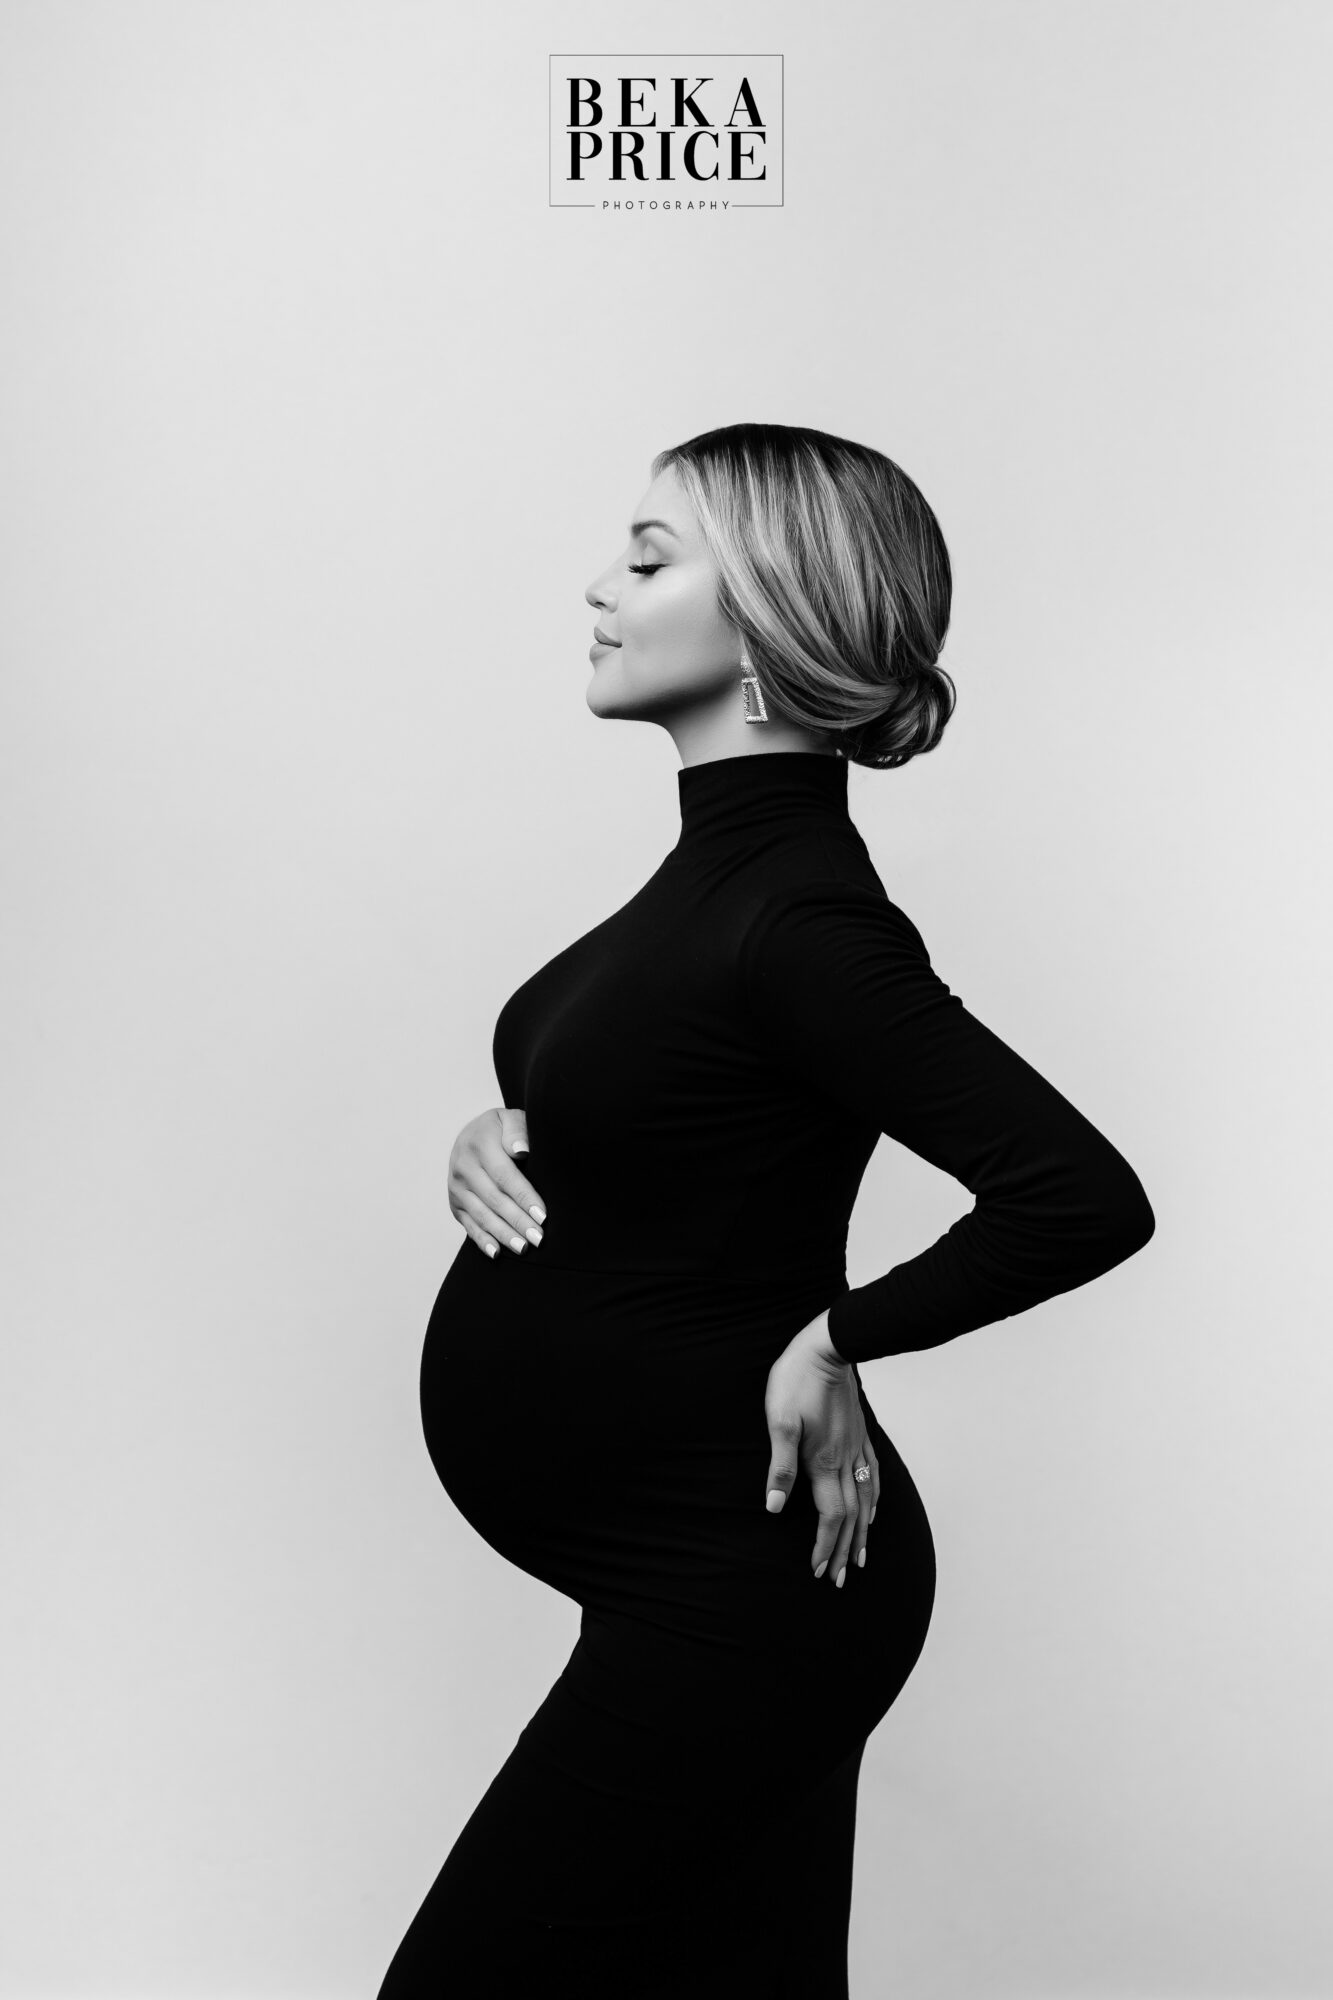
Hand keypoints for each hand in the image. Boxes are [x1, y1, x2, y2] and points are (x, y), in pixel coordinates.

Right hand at [447, 1107, 546, 1259]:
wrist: (471, 1135)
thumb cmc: (500, 1129)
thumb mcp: (509, 1118)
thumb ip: (517, 1130)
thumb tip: (521, 1150)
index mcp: (478, 1144)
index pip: (504, 1176)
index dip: (524, 1197)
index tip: (543, 1215)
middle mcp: (463, 1167)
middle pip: (494, 1200)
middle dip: (518, 1221)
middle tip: (539, 1238)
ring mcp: (456, 1187)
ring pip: (482, 1215)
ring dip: (504, 1234)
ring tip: (524, 1248)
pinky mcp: (454, 1204)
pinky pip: (469, 1225)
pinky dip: (482, 1240)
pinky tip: (496, 1253)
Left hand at [763, 1311, 880, 1586]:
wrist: (828, 1348)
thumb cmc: (797, 1380)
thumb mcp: (779, 1422)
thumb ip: (780, 1466)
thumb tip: (773, 1507)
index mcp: (824, 1462)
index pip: (829, 1517)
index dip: (823, 1546)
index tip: (818, 1570)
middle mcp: (845, 1461)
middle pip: (850, 1517)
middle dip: (842, 1551)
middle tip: (838, 1579)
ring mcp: (857, 1448)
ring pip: (865, 1501)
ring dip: (861, 1533)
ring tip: (859, 1558)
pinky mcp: (860, 1435)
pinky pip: (872, 1476)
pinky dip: (874, 1500)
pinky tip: (873, 1510)